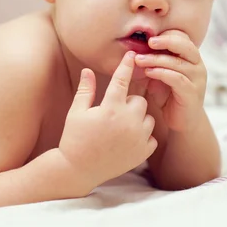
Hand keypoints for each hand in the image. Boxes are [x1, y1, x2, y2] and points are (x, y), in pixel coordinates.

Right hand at [59, 51, 157, 186]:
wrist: (78, 170)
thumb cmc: (74, 139)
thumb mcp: (76, 112)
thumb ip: (86, 90)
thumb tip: (88, 70)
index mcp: (110, 109)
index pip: (121, 80)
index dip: (126, 66)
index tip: (131, 55)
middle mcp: (128, 122)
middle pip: (139, 100)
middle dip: (130, 102)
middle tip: (114, 113)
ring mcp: (138, 138)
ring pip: (149, 118)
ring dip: (138, 119)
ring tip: (121, 128)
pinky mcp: (143, 153)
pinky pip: (152, 137)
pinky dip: (143, 137)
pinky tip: (127, 141)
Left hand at [135, 30, 206, 131]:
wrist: (183, 122)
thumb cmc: (170, 96)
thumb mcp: (162, 74)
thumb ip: (155, 62)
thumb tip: (136, 49)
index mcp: (192, 57)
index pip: (183, 37)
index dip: (166, 35)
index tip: (149, 37)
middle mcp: (198, 65)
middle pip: (185, 45)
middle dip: (165, 41)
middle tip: (148, 42)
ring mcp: (197, 79)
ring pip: (178, 62)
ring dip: (156, 59)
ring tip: (139, 60)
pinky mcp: (192, 92)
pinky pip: (176, 78)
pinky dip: (161, 73)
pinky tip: (148, 72)